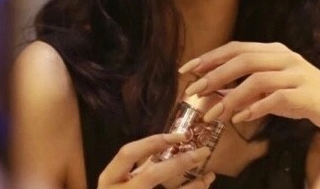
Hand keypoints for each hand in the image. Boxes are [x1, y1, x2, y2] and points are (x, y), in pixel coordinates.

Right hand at [97, 133, 215, 188]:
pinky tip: (201, 188)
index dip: (154, 142)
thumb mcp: (120, 180)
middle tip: (204, 152)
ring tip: (209, 176)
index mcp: (109, 179)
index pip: (129, 153)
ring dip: (192, 186)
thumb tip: (168, 144)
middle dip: (180, 162)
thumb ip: (139, 166)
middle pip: (151, 175)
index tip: (181, 136)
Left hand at [179, 42, 319, 141]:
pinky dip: (255, 108)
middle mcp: (285, 57)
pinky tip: (239, 119)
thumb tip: (212, 93)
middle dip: (214, 74)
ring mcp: (297, 74)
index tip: (187, 69)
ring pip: (257, 79)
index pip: (236, 47)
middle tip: (192, 92)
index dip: (210, 57)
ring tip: (212, 115)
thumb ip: (243, 88)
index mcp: (274, 50)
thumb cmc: (303, 97)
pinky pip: (276, 98)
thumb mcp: (271, 88)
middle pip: (243, 59)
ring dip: (230, 97)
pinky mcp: (306, 95)